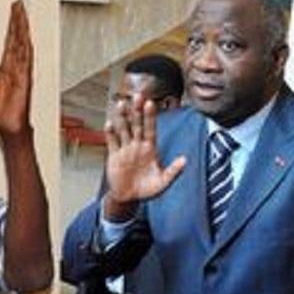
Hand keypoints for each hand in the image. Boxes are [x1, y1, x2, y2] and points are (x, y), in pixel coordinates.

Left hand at [0, 0, 32, 139]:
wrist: (8, 128)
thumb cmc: (0, 113)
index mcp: (8, 69)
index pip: (11, 42)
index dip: (12, 26)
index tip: (13, 12)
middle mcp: (17, 68)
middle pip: (18, 39)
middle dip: (18, 21)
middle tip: (18, 5)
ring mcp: (22, 73)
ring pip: (23, 46)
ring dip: (22, 30)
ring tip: (22, 14)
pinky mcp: (24, 81)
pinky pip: (25, 62)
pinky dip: (26, 49)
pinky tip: (26, 38)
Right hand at [104, 96, 184, 220]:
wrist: (129, 198)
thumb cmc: (147, 190)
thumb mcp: (163, 182)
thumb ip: (173, 171)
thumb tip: (184, 160)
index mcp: (150, 149)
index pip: (150, 128)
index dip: (150, 116)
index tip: (150, 103)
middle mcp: (137, 145)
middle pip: (137, 124)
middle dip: (136, 110)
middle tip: (137, 95)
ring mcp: (125, 149)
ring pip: (123, 129)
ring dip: (122, 117)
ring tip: (121, 103)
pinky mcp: (114, 155)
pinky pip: (112, 142)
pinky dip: (110, 133)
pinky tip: (109, 124)